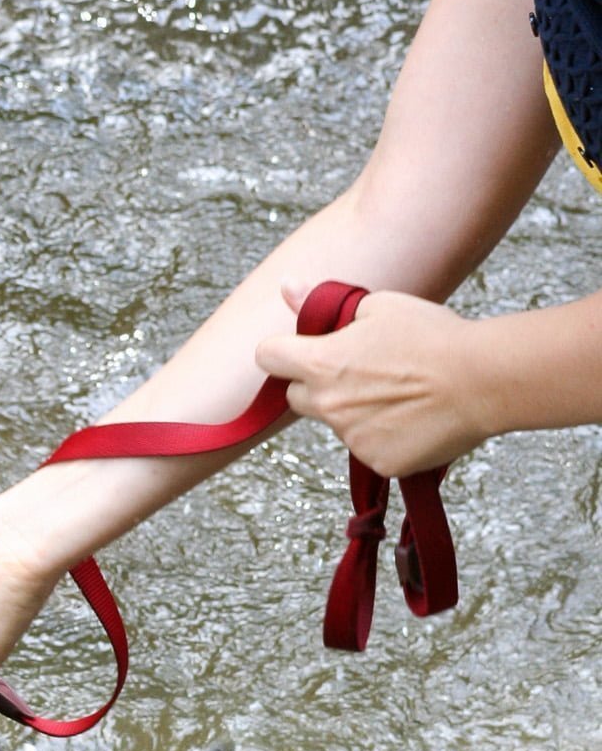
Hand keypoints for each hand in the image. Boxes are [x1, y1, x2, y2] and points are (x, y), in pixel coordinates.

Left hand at [255, 284, 492, 474]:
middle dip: (316, 385)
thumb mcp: (377, 305)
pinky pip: (369, 448)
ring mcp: (352, 438)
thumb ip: (324, 302)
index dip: (282, 351)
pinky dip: (385, 436)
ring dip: (355, 410)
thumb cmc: (432, 336)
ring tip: (401, 392)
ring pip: (337, 423)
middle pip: (297, 398)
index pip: (268, 358)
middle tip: (359, 371)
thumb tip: (286, 288)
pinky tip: (415, 417)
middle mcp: (328, 405)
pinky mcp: (379, 462)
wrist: (482, 380)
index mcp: (321, 363)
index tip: (300, 350)